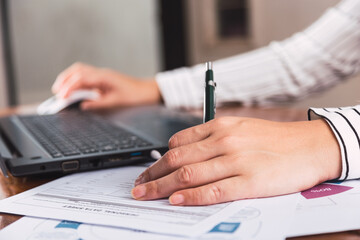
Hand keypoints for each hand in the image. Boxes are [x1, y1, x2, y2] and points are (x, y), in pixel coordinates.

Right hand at [52, 62, 160, 109]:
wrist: (146, 91)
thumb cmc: (134, 95)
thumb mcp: (116, 102)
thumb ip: (98, 103)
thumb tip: (83, 106)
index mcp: (104, 77)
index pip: (81, 78)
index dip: (69, 87)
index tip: (61, 96)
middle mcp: (101, 73)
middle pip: (77, 70)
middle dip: (64, 80)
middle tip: (56, 92)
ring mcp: (101, 74)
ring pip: (80, 71)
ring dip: (68, 78)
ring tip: (60, 90)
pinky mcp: (102, 78)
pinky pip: (85, 76)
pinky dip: (76, 81)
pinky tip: (72, 89)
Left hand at [131, 117, 340, 205]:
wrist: (309, 145)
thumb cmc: (274, 138)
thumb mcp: (240, 128)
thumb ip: (212, 138)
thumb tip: (185, 152)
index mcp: (220, 127)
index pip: (178, 143)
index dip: (159, 159)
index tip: (149, 171)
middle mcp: (224, 141)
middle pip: (177, 160)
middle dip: (152, 174)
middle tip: (138, 186)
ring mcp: (236, 161)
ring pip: (188, 175)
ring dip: (162, 187)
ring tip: (146, 196)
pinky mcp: (250, 181)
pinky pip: (213, 190)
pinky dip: (191, 196)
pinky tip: (176, 201)